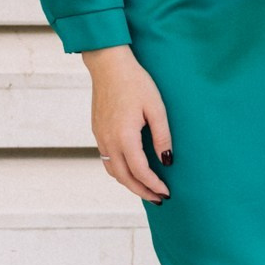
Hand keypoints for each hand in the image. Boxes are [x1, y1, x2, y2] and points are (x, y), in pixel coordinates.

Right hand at [83, 44, 172, 201]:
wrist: (108, 65)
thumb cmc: (135, 82)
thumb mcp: (156, 108)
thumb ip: (162, 136)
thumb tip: (167, 160)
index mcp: (124, 137)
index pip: (140, 171)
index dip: (154, 185)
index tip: (166, 192)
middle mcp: (108, 141)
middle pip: (124, 178)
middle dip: (142, 191)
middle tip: (158, 199)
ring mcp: (100, 137)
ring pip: (112, 171)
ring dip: (129, 183)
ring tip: (146, 189)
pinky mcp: (97, 131)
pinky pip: (106, 160)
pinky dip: (119, 171)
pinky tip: (130, 170)